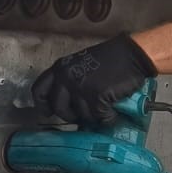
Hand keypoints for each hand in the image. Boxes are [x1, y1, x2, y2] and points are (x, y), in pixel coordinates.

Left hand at [32, 34, 156, 126]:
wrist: (132, 54)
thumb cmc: (111, 58)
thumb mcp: (81, 64)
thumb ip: (69, 80)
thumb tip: (66, 102)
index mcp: (61, 68)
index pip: (39, 90)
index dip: (42, 105)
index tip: (47, 112)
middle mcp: (67, 77)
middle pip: (58, 108)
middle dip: (70, 115)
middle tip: (81, 115)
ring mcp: (81, 87)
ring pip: (81, 115)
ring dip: (93, 116)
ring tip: (103, 107)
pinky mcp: (97, 97)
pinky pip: (100, 117)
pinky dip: (108, 117)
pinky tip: (113, 110)